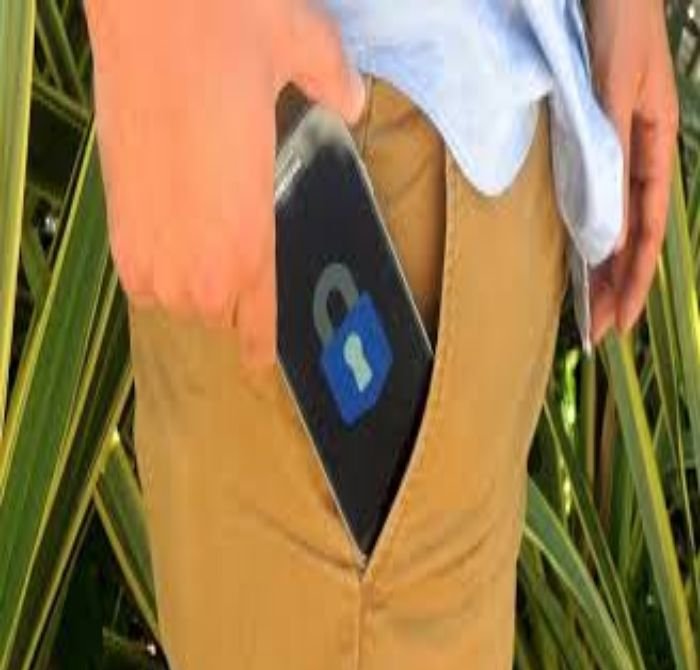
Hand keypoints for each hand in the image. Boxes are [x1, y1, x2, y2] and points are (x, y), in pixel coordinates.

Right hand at [85, 0, 364, 367]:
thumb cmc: (229, 30)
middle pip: (214, 311)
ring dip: (189, 284)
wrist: (151, 6)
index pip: (257, 317)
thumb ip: (333, 85)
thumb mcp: (304, 51)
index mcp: (251, 237)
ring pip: (174, 297)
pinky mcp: (113, 217)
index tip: (257, 366)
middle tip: (234, 262)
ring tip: (200, 249)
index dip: (257, 347)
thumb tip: (350, 101)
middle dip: (227, 300)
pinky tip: (169, 239)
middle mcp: (199, 256)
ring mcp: (149, 241)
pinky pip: (138, 275)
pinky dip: (155, 266)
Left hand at [586, 0, 678, 344]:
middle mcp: (636, 155)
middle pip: (631, 235)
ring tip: (589, 310)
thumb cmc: (615, 24)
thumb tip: (607, 224)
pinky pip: (593, 198)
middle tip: (597, 333)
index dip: (632, 280)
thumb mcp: (615, 92)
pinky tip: (579, 254)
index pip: (646, 231)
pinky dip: (587, 231)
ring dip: (601, 267)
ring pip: (612, 221)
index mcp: (654, 146)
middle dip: (616, 286)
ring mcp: (614, 150)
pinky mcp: (589, 140)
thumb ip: (613, 154)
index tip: (616, 322)